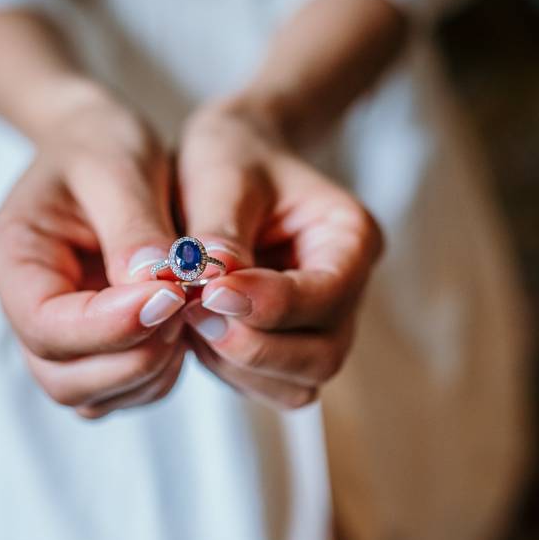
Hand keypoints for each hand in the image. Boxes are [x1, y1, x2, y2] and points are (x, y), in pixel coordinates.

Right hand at [0, 91, 186, 418]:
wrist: (98, 141)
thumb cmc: (100, 143)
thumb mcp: (119, 165)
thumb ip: (134, 230)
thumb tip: (152, 291)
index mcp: (13, 257)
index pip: (45, 324)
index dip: (110, 326)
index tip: (171, 296)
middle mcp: (25, 306)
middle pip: (62, 376)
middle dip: (132, 356)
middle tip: (186, 307)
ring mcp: (59, 331)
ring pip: (90, 395)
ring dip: (147, 372)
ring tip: (187, 313)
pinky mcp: (93, 343)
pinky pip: (119, 388)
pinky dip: (155, 375)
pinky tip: (182, 328)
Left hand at [176, 98, 382, 408]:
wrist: (231, 158)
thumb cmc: (231, 156)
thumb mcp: (222, 175)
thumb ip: (219, 234)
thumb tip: (214, 288)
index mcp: (350, 237)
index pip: (326, 295)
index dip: (268, 304)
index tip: (207, 293)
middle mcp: (346, 290)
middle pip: (322, 356)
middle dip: (253, 347)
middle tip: (190, 314)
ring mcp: (319, 324)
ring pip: (295, 382)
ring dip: (236, 364)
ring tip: (187, 317)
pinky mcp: (285, 344)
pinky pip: (265, 383)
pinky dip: (227, 368)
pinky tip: (193, 328)